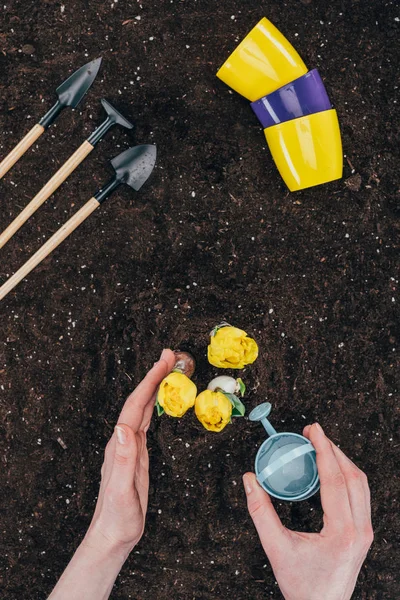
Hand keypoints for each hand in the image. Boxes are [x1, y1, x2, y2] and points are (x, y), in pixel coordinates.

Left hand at [85, 348, 174, 555]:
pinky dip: (156, 406)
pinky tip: (161, 402)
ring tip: (169, 370)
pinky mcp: (137, 455)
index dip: (150, 381)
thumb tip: (123, 427)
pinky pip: (147, 422)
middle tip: (171, 356)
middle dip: (155, 376)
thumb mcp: (120, 490)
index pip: (136, 405)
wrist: (114, 534)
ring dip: (156, 387)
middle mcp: (123, 440)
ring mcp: (130, 446)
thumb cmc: (117, 516)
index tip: (164, 362)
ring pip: (144, 408)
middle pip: (140, 400)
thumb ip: (122, 458)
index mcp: (120, 444)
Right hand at [243, 423, 372, 599]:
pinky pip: (360, 494)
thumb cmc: (302, 586)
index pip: (335, 479)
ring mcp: (365, 531)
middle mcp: (360, 529)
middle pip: (353, 476)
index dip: (324, 449)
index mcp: (342, 532)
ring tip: (321, 446)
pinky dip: (346, 475)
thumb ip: (260, 511)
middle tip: (313, 433)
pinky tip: (330, 469)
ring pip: (361, 484)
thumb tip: (249, 480)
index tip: (314, 430)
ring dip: (342, 460)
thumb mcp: (275, 548)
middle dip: (333, 449)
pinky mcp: (363, 532)